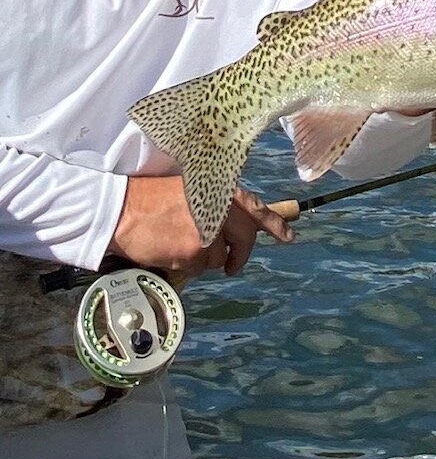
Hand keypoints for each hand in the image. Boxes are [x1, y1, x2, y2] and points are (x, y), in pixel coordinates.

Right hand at [109, 178, 293, 278]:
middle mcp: (220, 207)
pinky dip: (188, 265)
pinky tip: (170, 250)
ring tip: (179, 242)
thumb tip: (235, 228)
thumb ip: (216, 205)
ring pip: (220, 257)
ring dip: (204, 257)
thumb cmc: (152, 200)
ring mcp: (209, 229)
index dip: (276, 224)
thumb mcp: (192, 191)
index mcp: (221, 190)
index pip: (257, 208)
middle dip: (240, 255)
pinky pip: (200, 268)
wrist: (122, 209)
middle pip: (246, 239)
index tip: (289, 238)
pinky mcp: (195, 250)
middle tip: (232, 264)